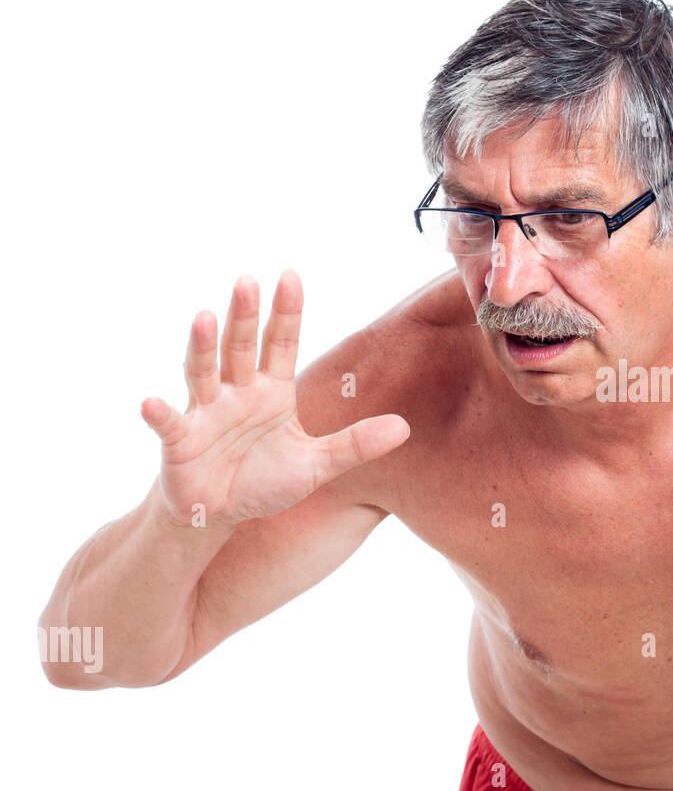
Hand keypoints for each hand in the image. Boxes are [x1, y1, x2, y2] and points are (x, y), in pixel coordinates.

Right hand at [141, 270, 409, 525]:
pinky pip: (168, 425)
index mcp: (272, 391)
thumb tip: (404, 428)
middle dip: (244, 316)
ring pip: (202, 373)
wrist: (223, 514)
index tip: (290, 275)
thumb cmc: (267, 480)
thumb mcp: (318, 465)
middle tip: (248, 280)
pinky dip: (159, 415)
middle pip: (241, 348)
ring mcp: (205, 414)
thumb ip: (356, 445)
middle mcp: (237, 393)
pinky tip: (149, 403)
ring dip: (202, 347)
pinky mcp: (179, 442)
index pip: (281, 343)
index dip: (285, 312)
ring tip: (204, 317)